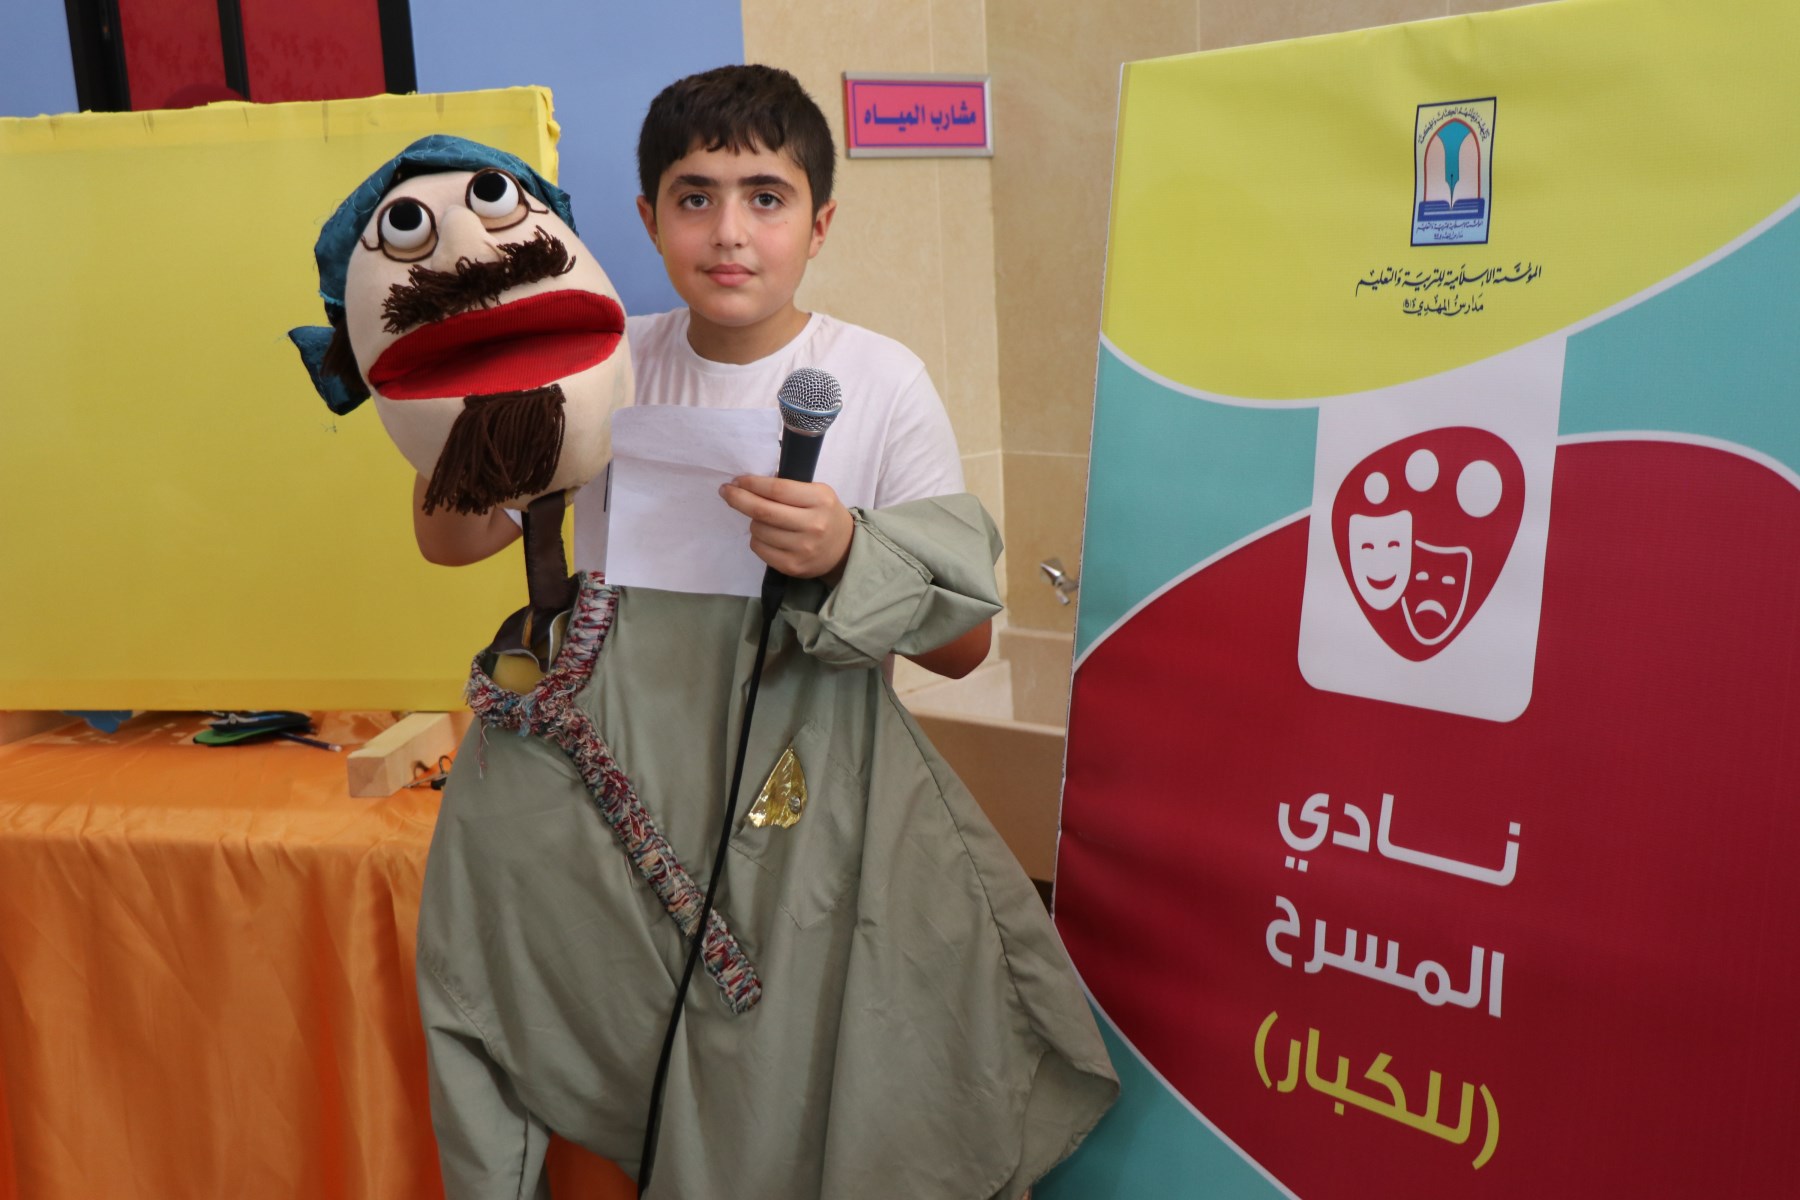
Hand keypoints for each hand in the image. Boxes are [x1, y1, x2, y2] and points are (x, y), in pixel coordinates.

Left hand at [719, 475, 854, 581]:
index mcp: (820, 500)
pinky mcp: (793, 566)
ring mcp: (803, 548)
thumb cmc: (824, 515)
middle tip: (726, 491)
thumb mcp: (816, 493)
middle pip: (763, 511)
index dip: (752, 483)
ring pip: (758, 530)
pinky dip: (757, 539)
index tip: (737, 480)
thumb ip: (788, 488)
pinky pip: (759, 548)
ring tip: (764, 520)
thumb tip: (748, 484)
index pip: (777, 489)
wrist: (844, 550)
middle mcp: (813, 525)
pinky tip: (767, 536)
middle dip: (738, 498)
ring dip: (753, 521)